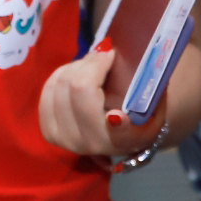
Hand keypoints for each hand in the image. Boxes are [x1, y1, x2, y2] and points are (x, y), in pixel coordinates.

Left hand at [37, 41, 164, 158]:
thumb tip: (119, 57)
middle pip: (80, 89)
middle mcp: (92, 144)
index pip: (116, 133)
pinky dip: (63, 73)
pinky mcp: (49, 129)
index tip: (117, 115)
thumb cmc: (140, 112)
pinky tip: (77, 72)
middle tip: (106, 56)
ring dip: (78, 67)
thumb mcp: (153, 101)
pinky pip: (48, 89)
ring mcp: (66, 138)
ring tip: (94, 64)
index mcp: (123, 140)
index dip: (116, 124)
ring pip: (61, 84)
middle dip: (93, 63)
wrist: (120, 135)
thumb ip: (145, 86)